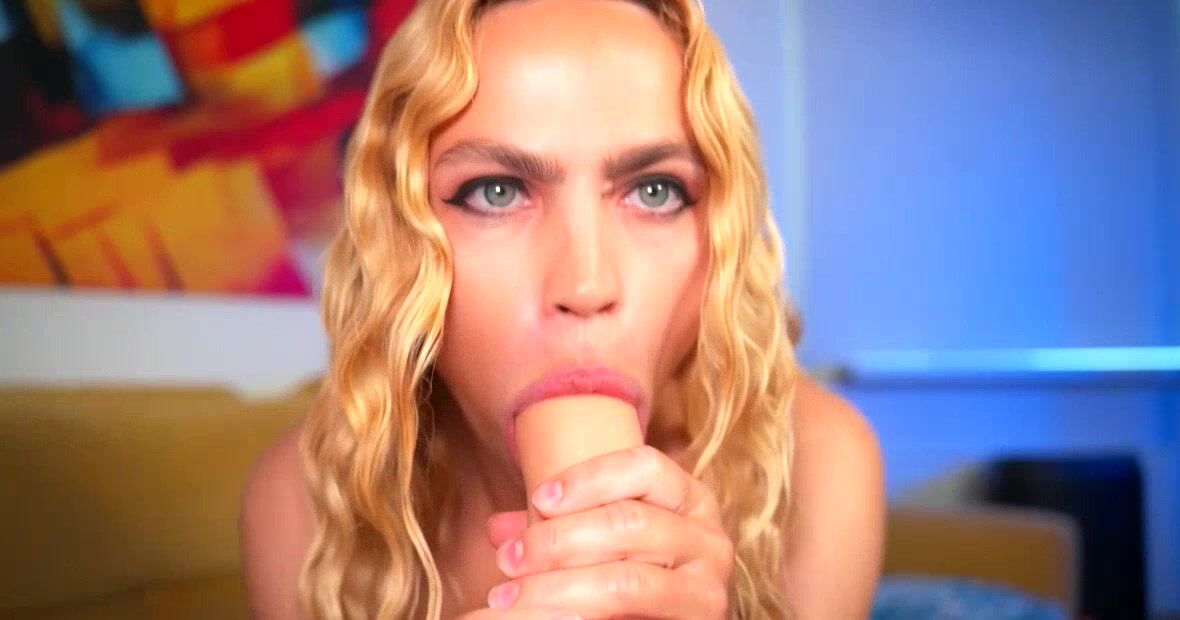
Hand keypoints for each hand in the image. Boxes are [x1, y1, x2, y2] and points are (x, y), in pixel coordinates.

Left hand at [480, 445, 734, 618]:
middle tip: (508, 559)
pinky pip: (631, 615)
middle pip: (628, 522)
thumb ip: (561, 529)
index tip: (539, 499)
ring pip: (626, 580)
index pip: (645, 466)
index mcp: (690, 500)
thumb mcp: (604, 545)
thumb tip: (500, 529)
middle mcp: (709, 540)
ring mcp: (708, 588)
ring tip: (507, 596)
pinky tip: (546, 616)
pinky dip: (579, 614)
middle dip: (557, 540)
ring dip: (556, 587)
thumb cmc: (635, 582)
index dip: (589, 478)